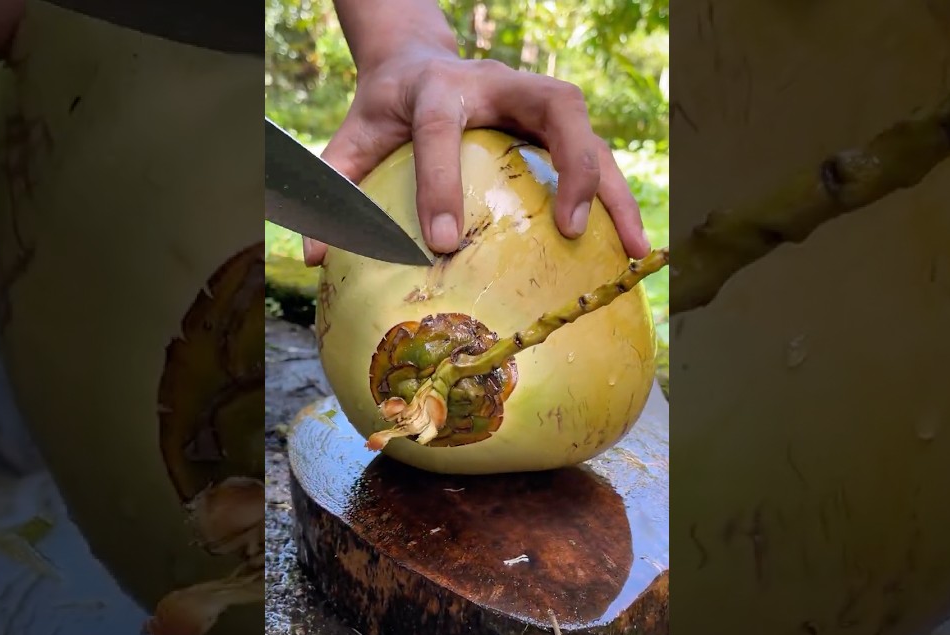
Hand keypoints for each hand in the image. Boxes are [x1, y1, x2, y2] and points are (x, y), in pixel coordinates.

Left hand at [305, 47, 651, 265]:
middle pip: (556, 108)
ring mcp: (534, 98)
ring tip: (635, 250)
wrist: (418, 62)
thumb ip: (334, 185)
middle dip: (572, 167)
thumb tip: (314, 256)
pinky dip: (617, 198)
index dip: (441, 185)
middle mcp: (499, 84)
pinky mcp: (556, 121)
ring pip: (590, 132)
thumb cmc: (386, 108)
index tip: (442, 243)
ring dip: (615, 190)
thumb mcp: (352, 137)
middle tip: (573, 230)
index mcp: (437, 89)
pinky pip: (596, 155)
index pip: (441, 131)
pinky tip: (631, 247)